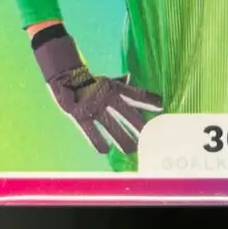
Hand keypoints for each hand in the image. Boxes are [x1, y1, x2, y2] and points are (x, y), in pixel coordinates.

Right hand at [32, 25, 162, 153]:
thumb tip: (130, 77)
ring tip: (131, 150)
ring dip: (122, 138)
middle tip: (150, 136)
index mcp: (114, 88)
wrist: (66, 77)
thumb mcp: (107, 80)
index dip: (148, 99)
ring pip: (111, 125)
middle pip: (126, 112)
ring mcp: (94, 107)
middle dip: (138, 124)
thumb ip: (120, 83)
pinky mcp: (81, 116)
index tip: (161, 106)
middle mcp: (107, 97)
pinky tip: (105, 151)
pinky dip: (98, 141)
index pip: (135, 94)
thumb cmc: (90, 82)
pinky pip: (91, 131)